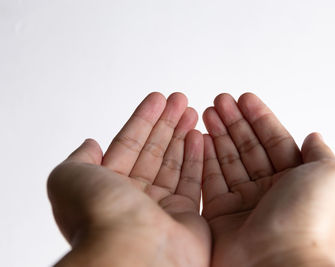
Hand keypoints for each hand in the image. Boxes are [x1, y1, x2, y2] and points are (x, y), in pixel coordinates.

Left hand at [48, 92, 210, 266]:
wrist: (133, 252)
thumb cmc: (98, 216)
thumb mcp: (68, 177)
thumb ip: (80, 158)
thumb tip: (91, 144)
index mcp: (106, 190)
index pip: (127, 145)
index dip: (142, 120)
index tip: (157, 99)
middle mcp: (134, 199)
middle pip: (153, 151)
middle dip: (166, 123)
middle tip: (180, 99)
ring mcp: (161, 208)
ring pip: (174, 164)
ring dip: (182, 135)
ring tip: (191, 111)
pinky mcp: (187, 217)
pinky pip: (194, 182)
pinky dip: (197, 159)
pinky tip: (200, 137)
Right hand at [202, 93, 334, 266]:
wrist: (277, 264)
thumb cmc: (308, 220)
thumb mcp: (331, 175)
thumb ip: (320, 152)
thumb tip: (313, 135)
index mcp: (297, 181)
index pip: (275, 141)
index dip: (259, 118)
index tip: (244, 99)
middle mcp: (271, 191)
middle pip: (249, 148)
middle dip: (234, 122)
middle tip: (220, 100)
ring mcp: (245, 203)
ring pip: (228, 161)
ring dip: (218, 135)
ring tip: (206, 111)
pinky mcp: (221, 215)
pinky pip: (210, 180)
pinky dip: (204, 159)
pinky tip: (199, 138)